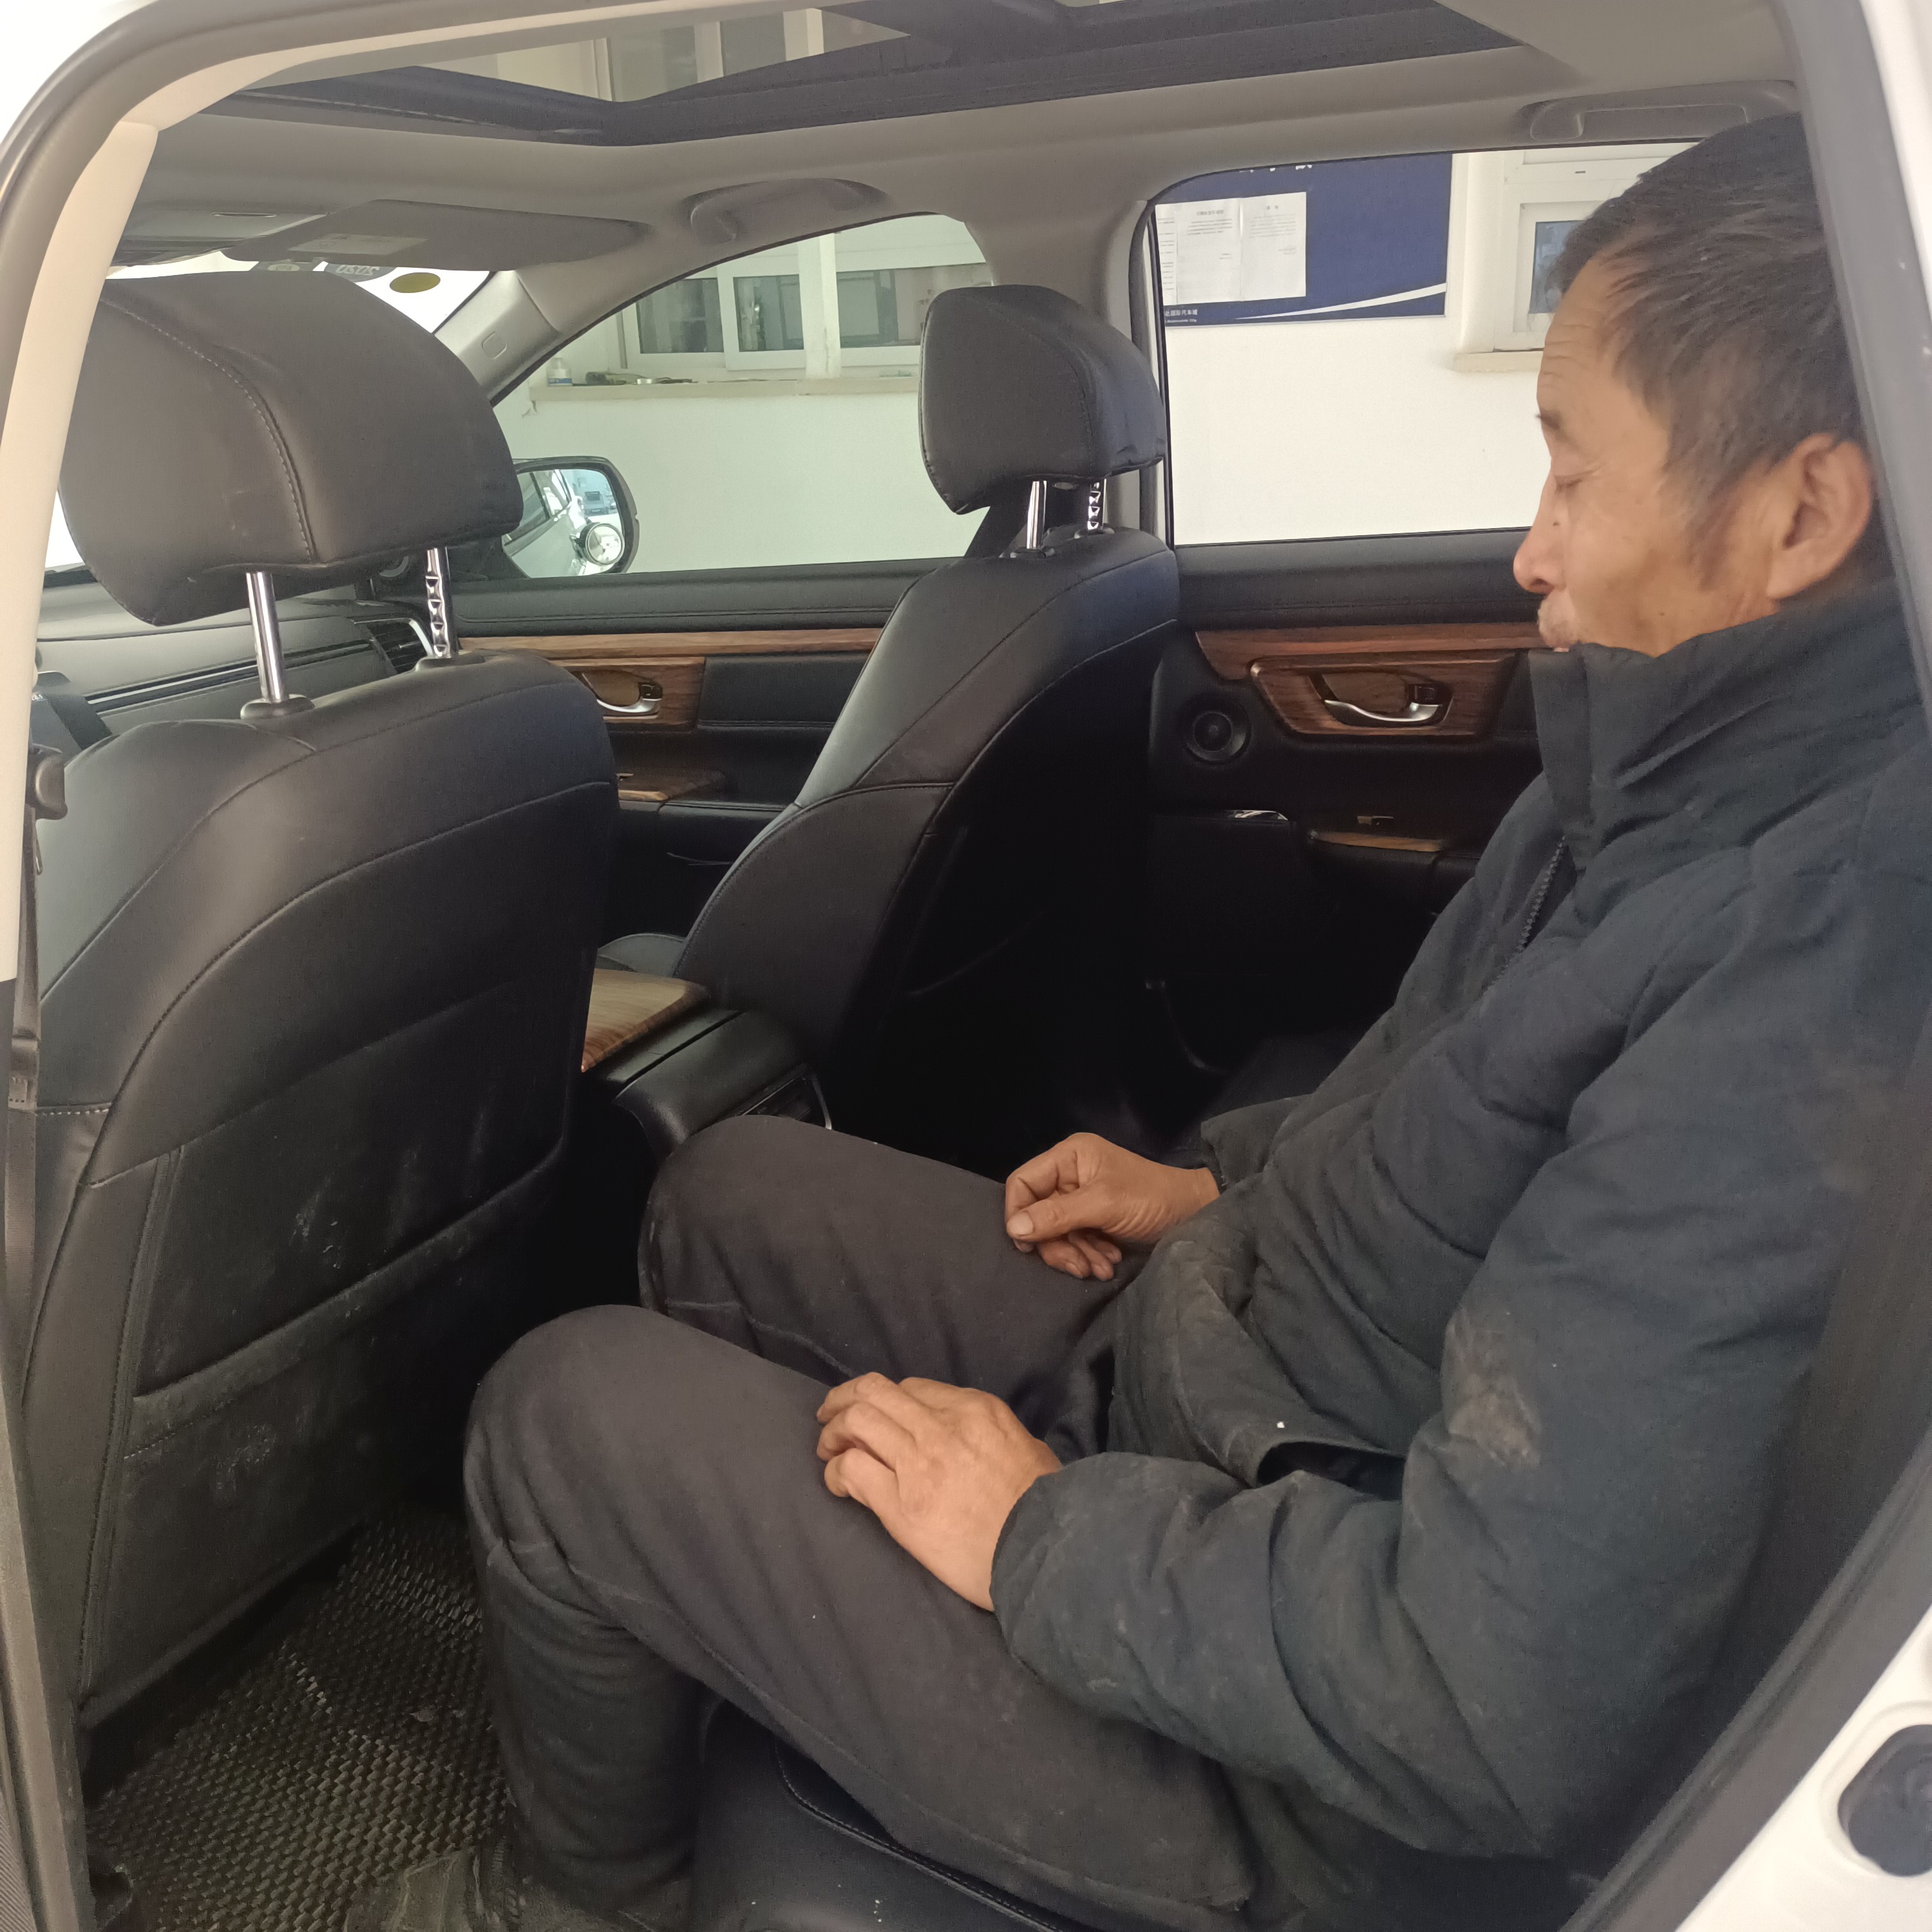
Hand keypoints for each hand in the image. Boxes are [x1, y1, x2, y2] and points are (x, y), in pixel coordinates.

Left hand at [816, 1375, 1058, 1610]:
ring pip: (856, 1421)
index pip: (912, 1388)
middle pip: (873, 1392)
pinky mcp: (900, 1505)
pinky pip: (853, 1470)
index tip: (874, 1416)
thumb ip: (989, 1433)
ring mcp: (918, 1463)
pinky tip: (839, 1484)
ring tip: (828, 1449)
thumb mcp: (1026, 1447)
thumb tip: (968, 1438)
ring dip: (833, 1432)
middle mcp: (941, 1427)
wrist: (1044, 1553)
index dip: (885, 1400)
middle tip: (827, 1416)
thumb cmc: (1045, 1506)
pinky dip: (837, 1472)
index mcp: (974, 1409)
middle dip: (842, 1400)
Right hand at [1003, 1133, 1217, 1280]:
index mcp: (1069, 1157)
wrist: (1196, 1215)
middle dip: (1057, 1244)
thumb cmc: (1151, 1199)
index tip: (1029, 1247)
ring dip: (1076, 1255)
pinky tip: (1108, 1264)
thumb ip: (1057, 1215)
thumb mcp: (1103, 1205)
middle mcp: (1071, 1174)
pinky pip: (1075, 1241)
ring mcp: (1082, 1198)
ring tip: (1101, 1269)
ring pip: (1056, 1233)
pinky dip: (1088, 1256)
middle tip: (1078, 1266)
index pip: (1023, 1183)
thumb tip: (1013, 1230)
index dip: (1019, 1215)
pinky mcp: (1094, 1219)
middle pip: (1038, 1214)